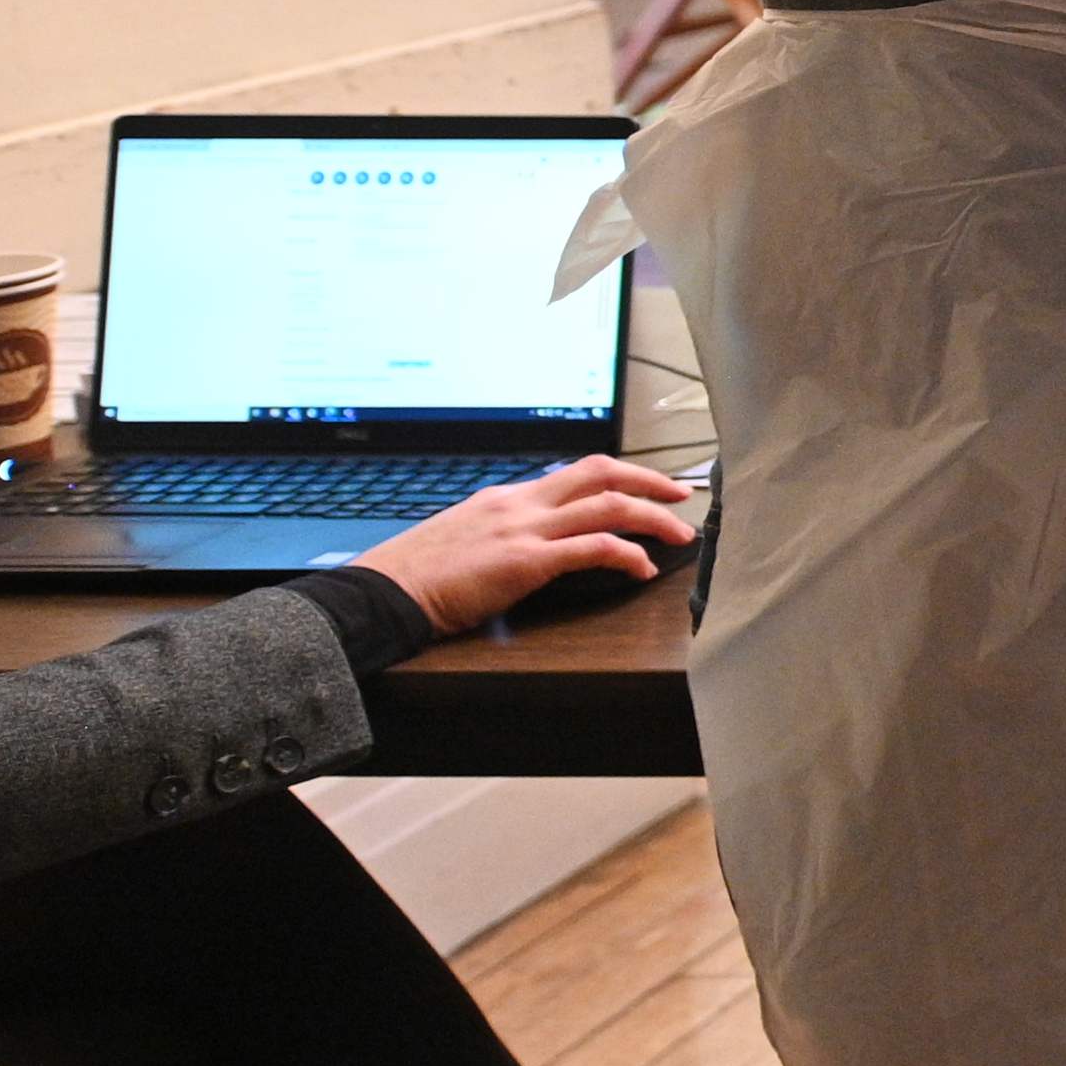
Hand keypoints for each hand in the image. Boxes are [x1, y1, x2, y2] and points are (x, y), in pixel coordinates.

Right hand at [356, 455, 697, 633]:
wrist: (383, 592)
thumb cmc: (418, 574)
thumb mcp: (468, 536)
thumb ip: (506, 531)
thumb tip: (540, 542)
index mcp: (508, 497)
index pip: (576, 473)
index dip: (620, 476)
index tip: (648, 485)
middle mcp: (521, 504)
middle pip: (601, 473)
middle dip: (649, 481)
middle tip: (682, 494)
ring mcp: (524, 529)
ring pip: (608, 506)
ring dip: (653, 518)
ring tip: (680, 534)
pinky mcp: (525, 561)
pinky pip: (593, 548)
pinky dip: (627, 555)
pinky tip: (642, 569)